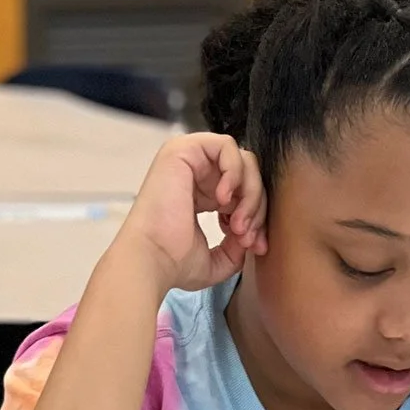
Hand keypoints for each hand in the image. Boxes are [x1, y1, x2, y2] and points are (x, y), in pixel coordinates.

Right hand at [119, 134, 266, 293]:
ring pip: (244, 161)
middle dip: (257, 208)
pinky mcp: (182, 150)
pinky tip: (223, 199)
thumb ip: (238, 245)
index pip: (245, 192)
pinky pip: (227, 146)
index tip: (255, 246)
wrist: (151, 259)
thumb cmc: (173, 262)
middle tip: (247, 236)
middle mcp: (196, 175)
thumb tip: (252, 236)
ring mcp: (188, 160)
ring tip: (237, 222)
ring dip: (250, 193)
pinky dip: (235, 172)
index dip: (257, 217)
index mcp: (202, 196)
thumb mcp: (218, 260)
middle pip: (249, 175)